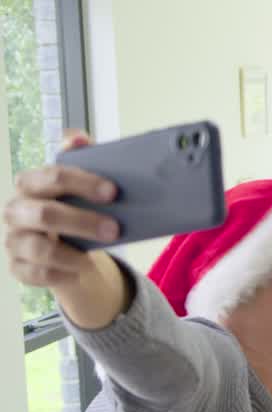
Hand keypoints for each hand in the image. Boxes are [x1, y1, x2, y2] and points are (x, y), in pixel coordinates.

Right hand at [5, 131, 118, 287]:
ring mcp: (15, 240)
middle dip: (83, 222)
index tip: (113, 192)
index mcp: (31, 184)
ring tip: (95, 257)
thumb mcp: (84, 187)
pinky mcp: (18, 267)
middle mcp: (17, 210)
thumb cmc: (77, 210)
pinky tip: (79, 271)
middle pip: (46, 214)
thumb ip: (83, 161)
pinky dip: (60, 274)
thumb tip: (79, 137)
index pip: (52, 176)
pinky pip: (35, 274)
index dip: (83, 183)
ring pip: (40, 248)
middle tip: (115, 229)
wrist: (71, 249)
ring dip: (73, 254)